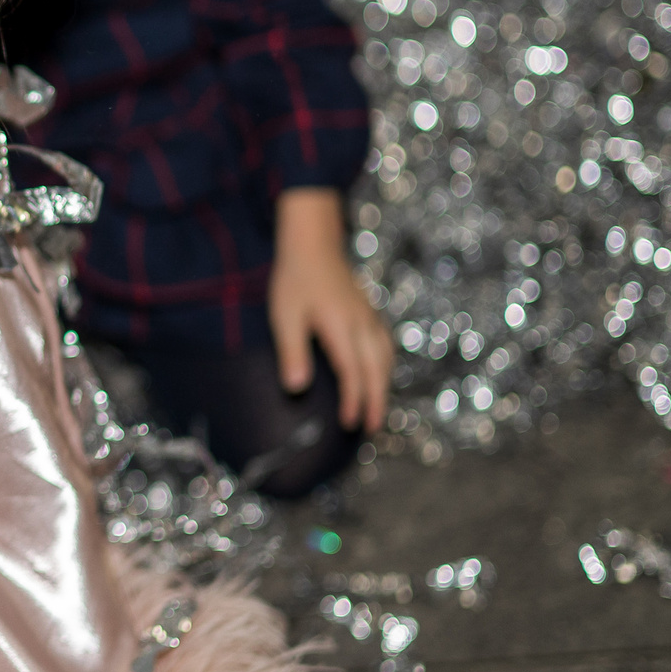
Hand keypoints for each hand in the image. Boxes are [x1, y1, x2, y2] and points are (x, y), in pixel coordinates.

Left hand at [268, 188, 392, 432]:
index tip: (349, 424)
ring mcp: (369, 317)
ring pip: (385, 358)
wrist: (313, 241)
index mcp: (341, 326)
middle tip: (371, 429)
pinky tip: (379, 374)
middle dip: (376, 402)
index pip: (352, 372)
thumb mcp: (285, 315)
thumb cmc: (295, 278)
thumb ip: (292, 352)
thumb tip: (296, 388)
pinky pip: (385, 344)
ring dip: (384, 386)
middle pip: (376, 370)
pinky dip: (385, 366)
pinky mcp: (369, 311)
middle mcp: (361, 324)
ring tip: (377, 411)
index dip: (353, 401)